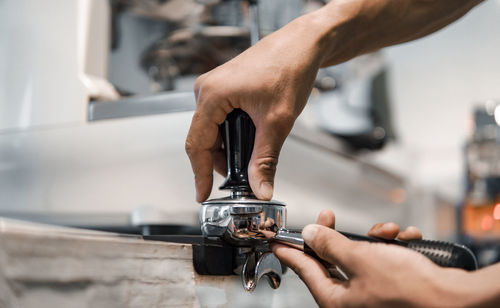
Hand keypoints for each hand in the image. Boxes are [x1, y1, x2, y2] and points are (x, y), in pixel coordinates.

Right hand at [185, 13, 325, 201]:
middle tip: (240, 181)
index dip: (200, 174)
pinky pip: (220, 119)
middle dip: (221, 163)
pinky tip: (250, 143)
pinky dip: (233, 135)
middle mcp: (208, 89)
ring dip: (229, 149)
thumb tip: (260, 188)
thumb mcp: (277, 122)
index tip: (202, 195)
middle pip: (204, 139)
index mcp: (212, 95)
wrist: (303, 45)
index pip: (197, 144)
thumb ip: (265, 160)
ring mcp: (215, 87)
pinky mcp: (225, 88)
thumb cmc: (289, 68)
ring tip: (251, 161)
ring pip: (213, 131)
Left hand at [272, 210, 469, 307]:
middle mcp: (352, 301)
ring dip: (372, 238)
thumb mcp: (361, 259)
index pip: (304, 270)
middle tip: (328, 217)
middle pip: (331, 261)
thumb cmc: (411, 290)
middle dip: (337, 236)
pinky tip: (406, 240)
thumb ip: (331, 245)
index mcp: (336, 301)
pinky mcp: (393, 288)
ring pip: (360, 257)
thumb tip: (311, 234)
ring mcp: (373, 295)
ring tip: (388, 232)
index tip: (277, 242)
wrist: (457, 300)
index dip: (290, 251)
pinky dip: (393, 247)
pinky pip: (383, 261)